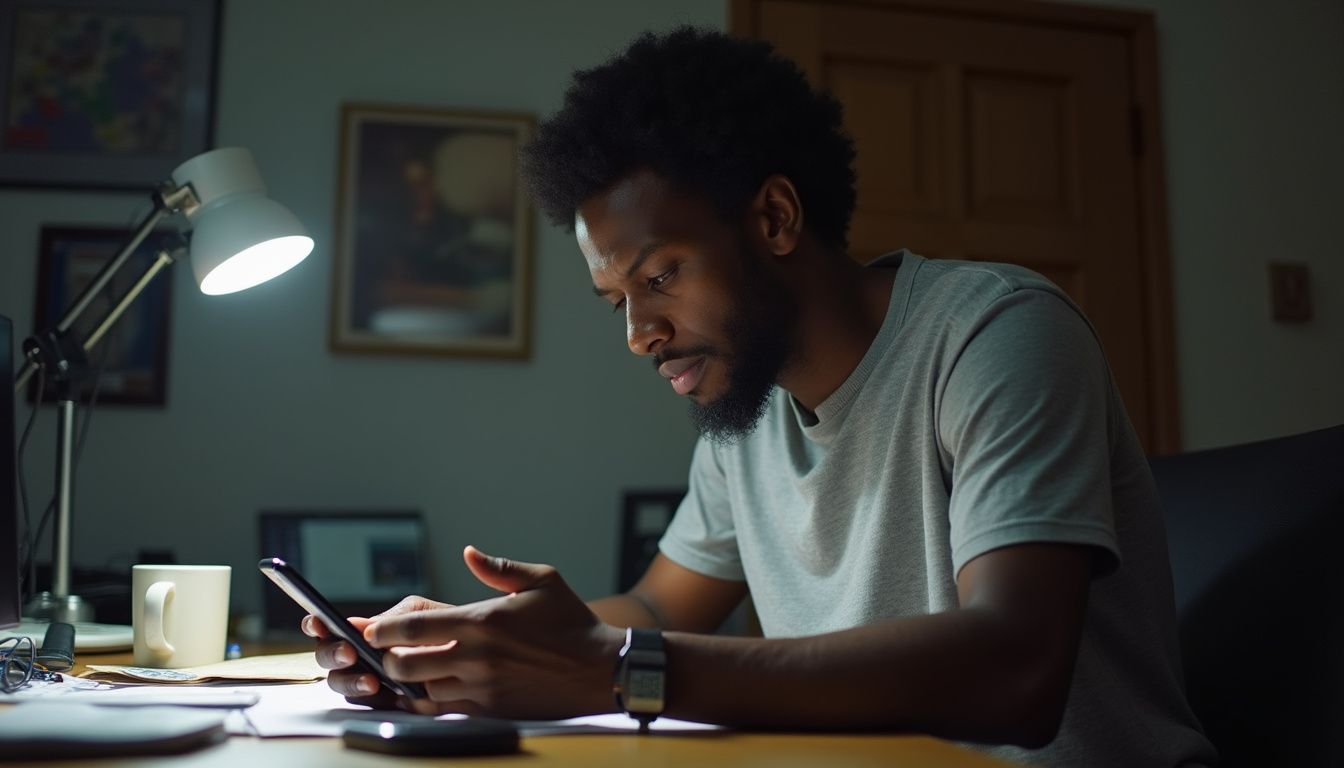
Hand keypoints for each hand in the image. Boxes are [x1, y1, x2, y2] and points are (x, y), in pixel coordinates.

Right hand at [303, 594, 451, 707]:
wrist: (478, 651)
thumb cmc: (448, 627)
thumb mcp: (422, 614)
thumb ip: (393, 620)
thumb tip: (359, 627)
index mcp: (366, 631)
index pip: (330, 628)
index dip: (317, 625)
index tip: (317, 622)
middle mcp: (362, 656)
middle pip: (328, 659)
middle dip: (332, 654)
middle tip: (349, 653)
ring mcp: (372, 679)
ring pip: (344, 684)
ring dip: (351, 681)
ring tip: (371, 680)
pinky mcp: (388, 701)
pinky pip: (370, 704)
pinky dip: (373, 699)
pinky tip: (384, 692)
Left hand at [365, 545, 625, 718]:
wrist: (600, 668)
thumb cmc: (572, 621)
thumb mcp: (542, 580)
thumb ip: (499, 568)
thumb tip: (469, 553)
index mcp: (483, 620)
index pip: (414, 626)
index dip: (383, 629)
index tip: (373, 629)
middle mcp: (477, 656)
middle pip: (405, 664)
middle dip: (388, 659)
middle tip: (387, 653)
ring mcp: (482, 687)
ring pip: (421, 691)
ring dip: (408, 683)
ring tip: (407, 672)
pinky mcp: (491, 710)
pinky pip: (444, 711)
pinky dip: (429, 702)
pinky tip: (430, 691)